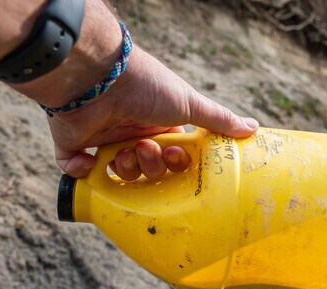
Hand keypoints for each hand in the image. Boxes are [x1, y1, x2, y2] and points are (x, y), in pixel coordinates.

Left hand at [47, 46, 257, 179]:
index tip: (175, 155)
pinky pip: (76, 170)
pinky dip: (83, 170)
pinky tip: (90, 160)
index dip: (175, 163)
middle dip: (149, 166)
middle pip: (147, 168)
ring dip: (123, 167)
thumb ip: (219, 120)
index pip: (171, 156)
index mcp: (158, 124)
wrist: (99, 78)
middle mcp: (132, 131)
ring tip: (122, 151)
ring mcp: (103, 138)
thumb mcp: (189, 104)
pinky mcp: (73, 143)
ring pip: (117, 173)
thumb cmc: (147, 87)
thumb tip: (253, 129)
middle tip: (145, 150)